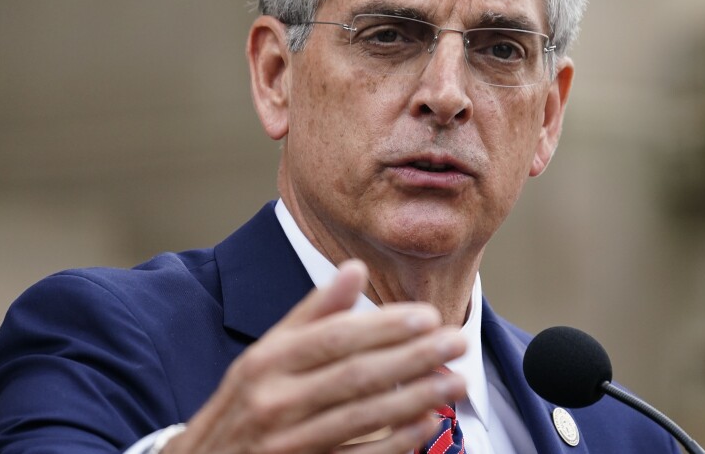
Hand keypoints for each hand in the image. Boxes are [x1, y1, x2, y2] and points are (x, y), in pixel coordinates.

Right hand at [163, 259, 467, 452]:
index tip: (429, 316)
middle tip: (457, 342)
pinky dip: (395, 441)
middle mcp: (274, 400)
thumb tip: (354, 268)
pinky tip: (426, 423)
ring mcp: (286, 443)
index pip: (336, 337)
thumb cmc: (246, 402)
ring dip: (416, 397)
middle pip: (356, 374)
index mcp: (266, 361)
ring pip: (363, 415)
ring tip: (456, 381)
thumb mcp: (267, 352)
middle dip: (413, 357)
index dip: (386, 326)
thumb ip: (313, 312)